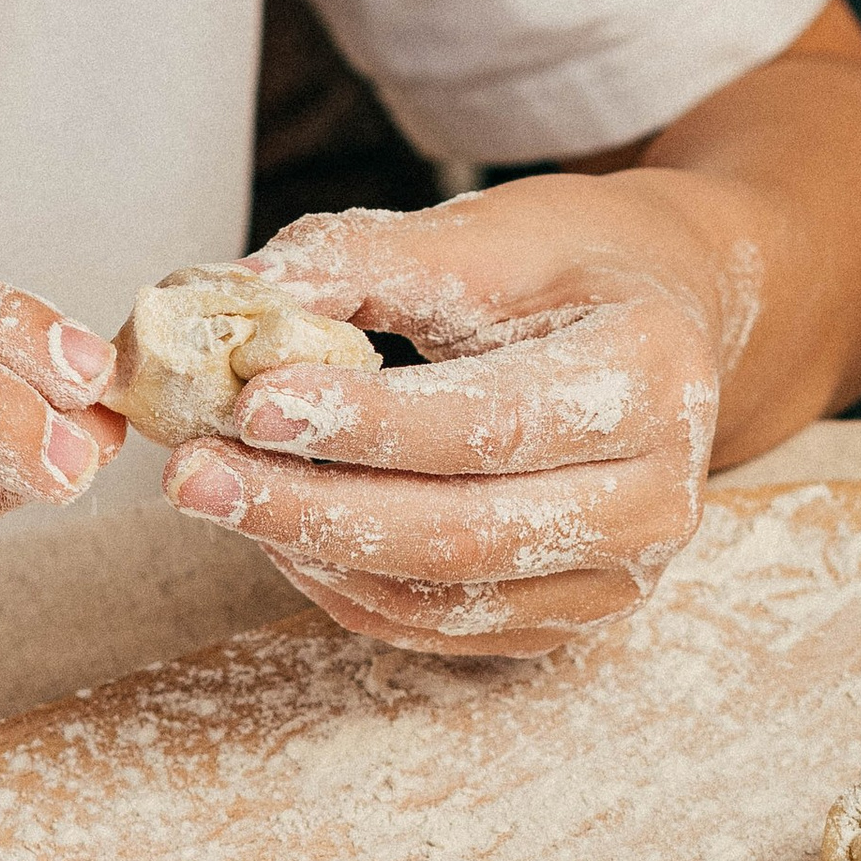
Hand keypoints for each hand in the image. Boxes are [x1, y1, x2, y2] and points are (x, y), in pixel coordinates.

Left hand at [160, 174, 745, 658]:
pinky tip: (280, 531)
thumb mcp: (491, 233)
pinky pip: (438, 628)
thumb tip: (234, 294)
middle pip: (462, 533)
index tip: (251, 401)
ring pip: (443, 597)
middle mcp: (656, 498)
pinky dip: (344, 586)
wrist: (666, 322)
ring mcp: (620, 576)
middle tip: (194, 474)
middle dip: (311, 508)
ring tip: (221, 493)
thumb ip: (369, 258)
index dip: (365, 425)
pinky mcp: (570, 619)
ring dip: (314, 552)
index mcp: (653, 378)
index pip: (490, 425)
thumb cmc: (574, 267)